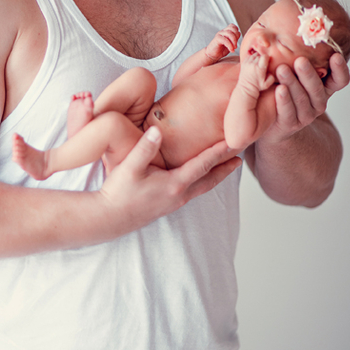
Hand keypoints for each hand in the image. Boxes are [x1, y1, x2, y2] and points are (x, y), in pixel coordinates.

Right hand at [98, 127, 241, 234]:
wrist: (108, 218)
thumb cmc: (117, 193)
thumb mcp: (129, 168)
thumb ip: (144, 148)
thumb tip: (157, 130)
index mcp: (174, 184)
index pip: (203, 165)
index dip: (219, 152)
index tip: (234, 142)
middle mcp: (179, 195)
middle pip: (210, 179)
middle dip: (226, 167)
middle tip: (241, 156)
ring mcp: (174, 201)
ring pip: (203, 186)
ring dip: (216, 175)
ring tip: (226, 166)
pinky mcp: (168, 204)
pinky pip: (193, 190)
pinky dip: (203, 180)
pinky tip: (199, 176)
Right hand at [205, 24, 240, 62]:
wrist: (212, 55)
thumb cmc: (221, 50)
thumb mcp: (230, 44)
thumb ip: (234, 38)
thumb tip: (239, 33)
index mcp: (226, 31)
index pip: (233, 26)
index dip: (237, 32)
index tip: (237, 41)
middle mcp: (223, 31)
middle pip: (232, 28)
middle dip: (236, 37)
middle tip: (236, 46)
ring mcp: (219, 34)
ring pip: (229, 33)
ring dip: (234, 41)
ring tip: (234, 48)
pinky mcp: (217, 39)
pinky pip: (225, 40)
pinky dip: (230, 45)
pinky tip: (231, 50)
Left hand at [238, 51, 275, 96]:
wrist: (246, 88)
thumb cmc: (257, 86)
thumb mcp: (267, 84)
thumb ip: (272, 76)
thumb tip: (270, 70)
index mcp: (259, 69)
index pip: (265, 56)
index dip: (267, 57)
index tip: (268, 61)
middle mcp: (253, 64)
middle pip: (260, 55)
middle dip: (262, 58)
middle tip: (263, 63)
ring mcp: (247, 63)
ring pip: (254, 55)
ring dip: (258, 57)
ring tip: (259, 63)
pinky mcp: (243, 63)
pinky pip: (249, 56)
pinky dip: (252, 58)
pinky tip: (254, 63)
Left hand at [262, 52, 349, 143]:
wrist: (269, 119)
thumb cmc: (280, 87)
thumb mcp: (290, 70)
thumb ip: (292, 55)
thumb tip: (284, 28)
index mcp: (324, 86)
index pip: (340, 80)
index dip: (340, 69)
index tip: (335, 56)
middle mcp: (319, 101)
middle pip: (318, 89)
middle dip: (309, 74)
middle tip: (300, 60)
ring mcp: (306, 114)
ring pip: (303, 99)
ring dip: (293, 84)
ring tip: (282, 70)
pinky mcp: (291, 123)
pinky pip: (289, 112)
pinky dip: (284, 101)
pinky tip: (278, 90)